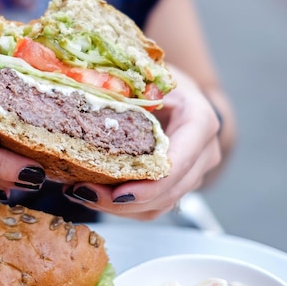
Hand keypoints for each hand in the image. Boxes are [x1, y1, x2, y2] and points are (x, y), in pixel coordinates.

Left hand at [62, 67, 221, 219]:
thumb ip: (128, 91)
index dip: (149, 185)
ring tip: (82, 194)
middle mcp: (204, 152)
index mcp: (199, 123)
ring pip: (160, 205)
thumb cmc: (163, 80)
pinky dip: (124, 207)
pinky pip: (154, 205)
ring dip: (120, 208)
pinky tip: (94, 195)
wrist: (182, 91)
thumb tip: (90, 100)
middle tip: (84, 192)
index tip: (117, 193)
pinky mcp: (178, 184)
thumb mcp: (147, 77)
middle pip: (169, 191)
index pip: (177, 164)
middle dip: (125, 201)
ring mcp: (194, 172)